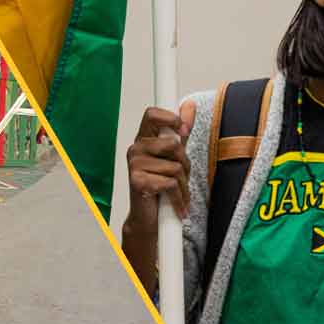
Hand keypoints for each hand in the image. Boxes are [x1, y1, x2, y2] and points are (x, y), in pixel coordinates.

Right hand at [126, 100, 195, 229]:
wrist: (148, 218)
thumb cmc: (160, 185)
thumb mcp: (174, 156)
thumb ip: (181, 131)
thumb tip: (189, 104)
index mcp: (144, 139)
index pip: (152, 114)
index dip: (170, 117)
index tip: (184, 130)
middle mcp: (135, 149)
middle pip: (173, 144)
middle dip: (185, 164)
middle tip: (182, 177)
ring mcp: (134, 165)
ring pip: (175, 167)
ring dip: (183, 185)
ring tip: (178, 193)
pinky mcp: (137, 181)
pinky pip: (170, 184)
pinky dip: (179, 198)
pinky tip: (176, 205)